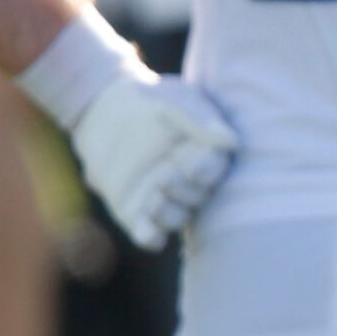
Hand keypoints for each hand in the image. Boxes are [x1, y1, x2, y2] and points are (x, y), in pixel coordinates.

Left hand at [72, 69, 237, 248]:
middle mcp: (191, 181)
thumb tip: (230, 142)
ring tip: (151, 200)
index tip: (193, 167)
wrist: (105, 111)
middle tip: (163, 178)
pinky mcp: (138, 214)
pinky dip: (151, 237)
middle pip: (200, 199)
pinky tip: (144, 226)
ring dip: (169, 216)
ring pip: (179, 220)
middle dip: (185, 193)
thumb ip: (199, 118)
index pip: (216, 172)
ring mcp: (166, 199)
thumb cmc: (150, 98)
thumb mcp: (177, 99)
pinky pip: (151, 237)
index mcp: (207, 154)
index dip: (208, 174)